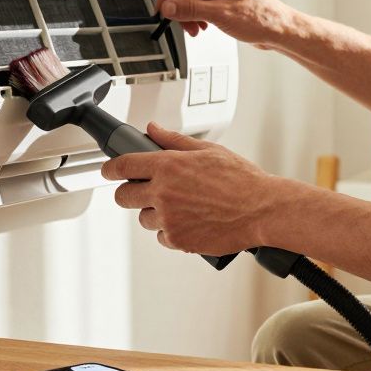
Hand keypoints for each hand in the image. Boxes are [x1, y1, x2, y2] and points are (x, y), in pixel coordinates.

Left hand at [100, 122, 281, 253]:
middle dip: (129, 192)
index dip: (110, 168)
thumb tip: (153, 130)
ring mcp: (168, 219)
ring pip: (143, 218)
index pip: (123, 166)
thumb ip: (173, 141)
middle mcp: (163, 193)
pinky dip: (170, 230)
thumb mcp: (208, 150)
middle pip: (123, 196)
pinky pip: (161, 236)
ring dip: (154, 212)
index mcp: (168, 166)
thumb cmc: (241, 180)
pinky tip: (190, 221)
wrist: (262, 210)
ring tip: (181, 206)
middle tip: (144, 190)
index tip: (108, 170)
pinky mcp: (178, 240)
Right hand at [157, 0, 299, 48]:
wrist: (280, 30)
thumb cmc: (261, 18)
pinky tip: (203, 26)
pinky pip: (205, 4)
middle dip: (183, 8)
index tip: (161, 9)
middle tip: (182, 24)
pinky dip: (200, 16)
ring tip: (196, 29)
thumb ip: (190, 9)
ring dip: (191, 15)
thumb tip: (169, 7)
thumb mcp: (219, 14)